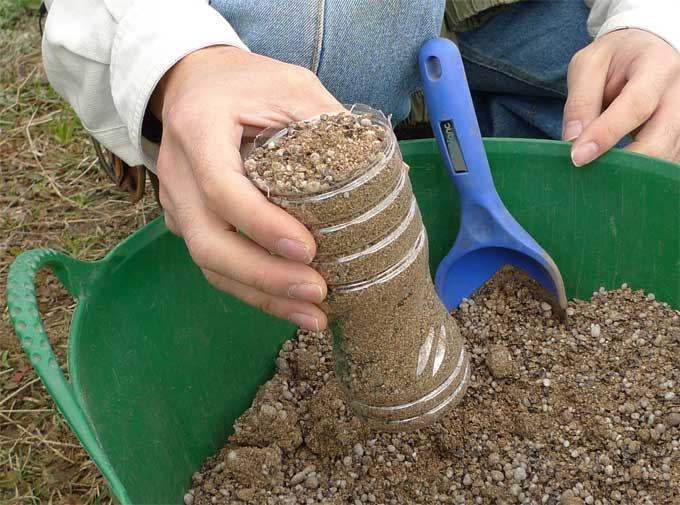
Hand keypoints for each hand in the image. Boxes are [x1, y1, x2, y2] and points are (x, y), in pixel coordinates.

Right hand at [151, 46, 343, 330]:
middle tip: (318, 293)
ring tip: (314, 316)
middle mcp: (178, 173)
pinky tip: (291, 306)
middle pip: (209, 242)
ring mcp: (178, 204)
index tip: (309, 249)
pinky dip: (254, 290)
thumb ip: (325, 122)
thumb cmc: (245, 82)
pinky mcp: (189, 223)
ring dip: (262, 296)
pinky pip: (216, 266)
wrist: (193, 84)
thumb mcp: (289, 85)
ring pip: (210, 264)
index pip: (221, 187)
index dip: (262, 225)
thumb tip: (383, 175)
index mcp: (198, 129)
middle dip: (264, 276)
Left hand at [563, 28, 679, 164]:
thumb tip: (573, 140)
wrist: (647, 49)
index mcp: (657, 67)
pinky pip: (666, 160)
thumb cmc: (616, 57)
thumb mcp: (589, 65)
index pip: (636, 106)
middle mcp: (679, 93)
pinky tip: (617, 169)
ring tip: (599, 170)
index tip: (578, 157)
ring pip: (666, 156)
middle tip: (588, 172)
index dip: (606, 135)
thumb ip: (580, 101)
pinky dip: (641, 171)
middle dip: (623, 164)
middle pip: (659, 141)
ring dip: (631, 171)